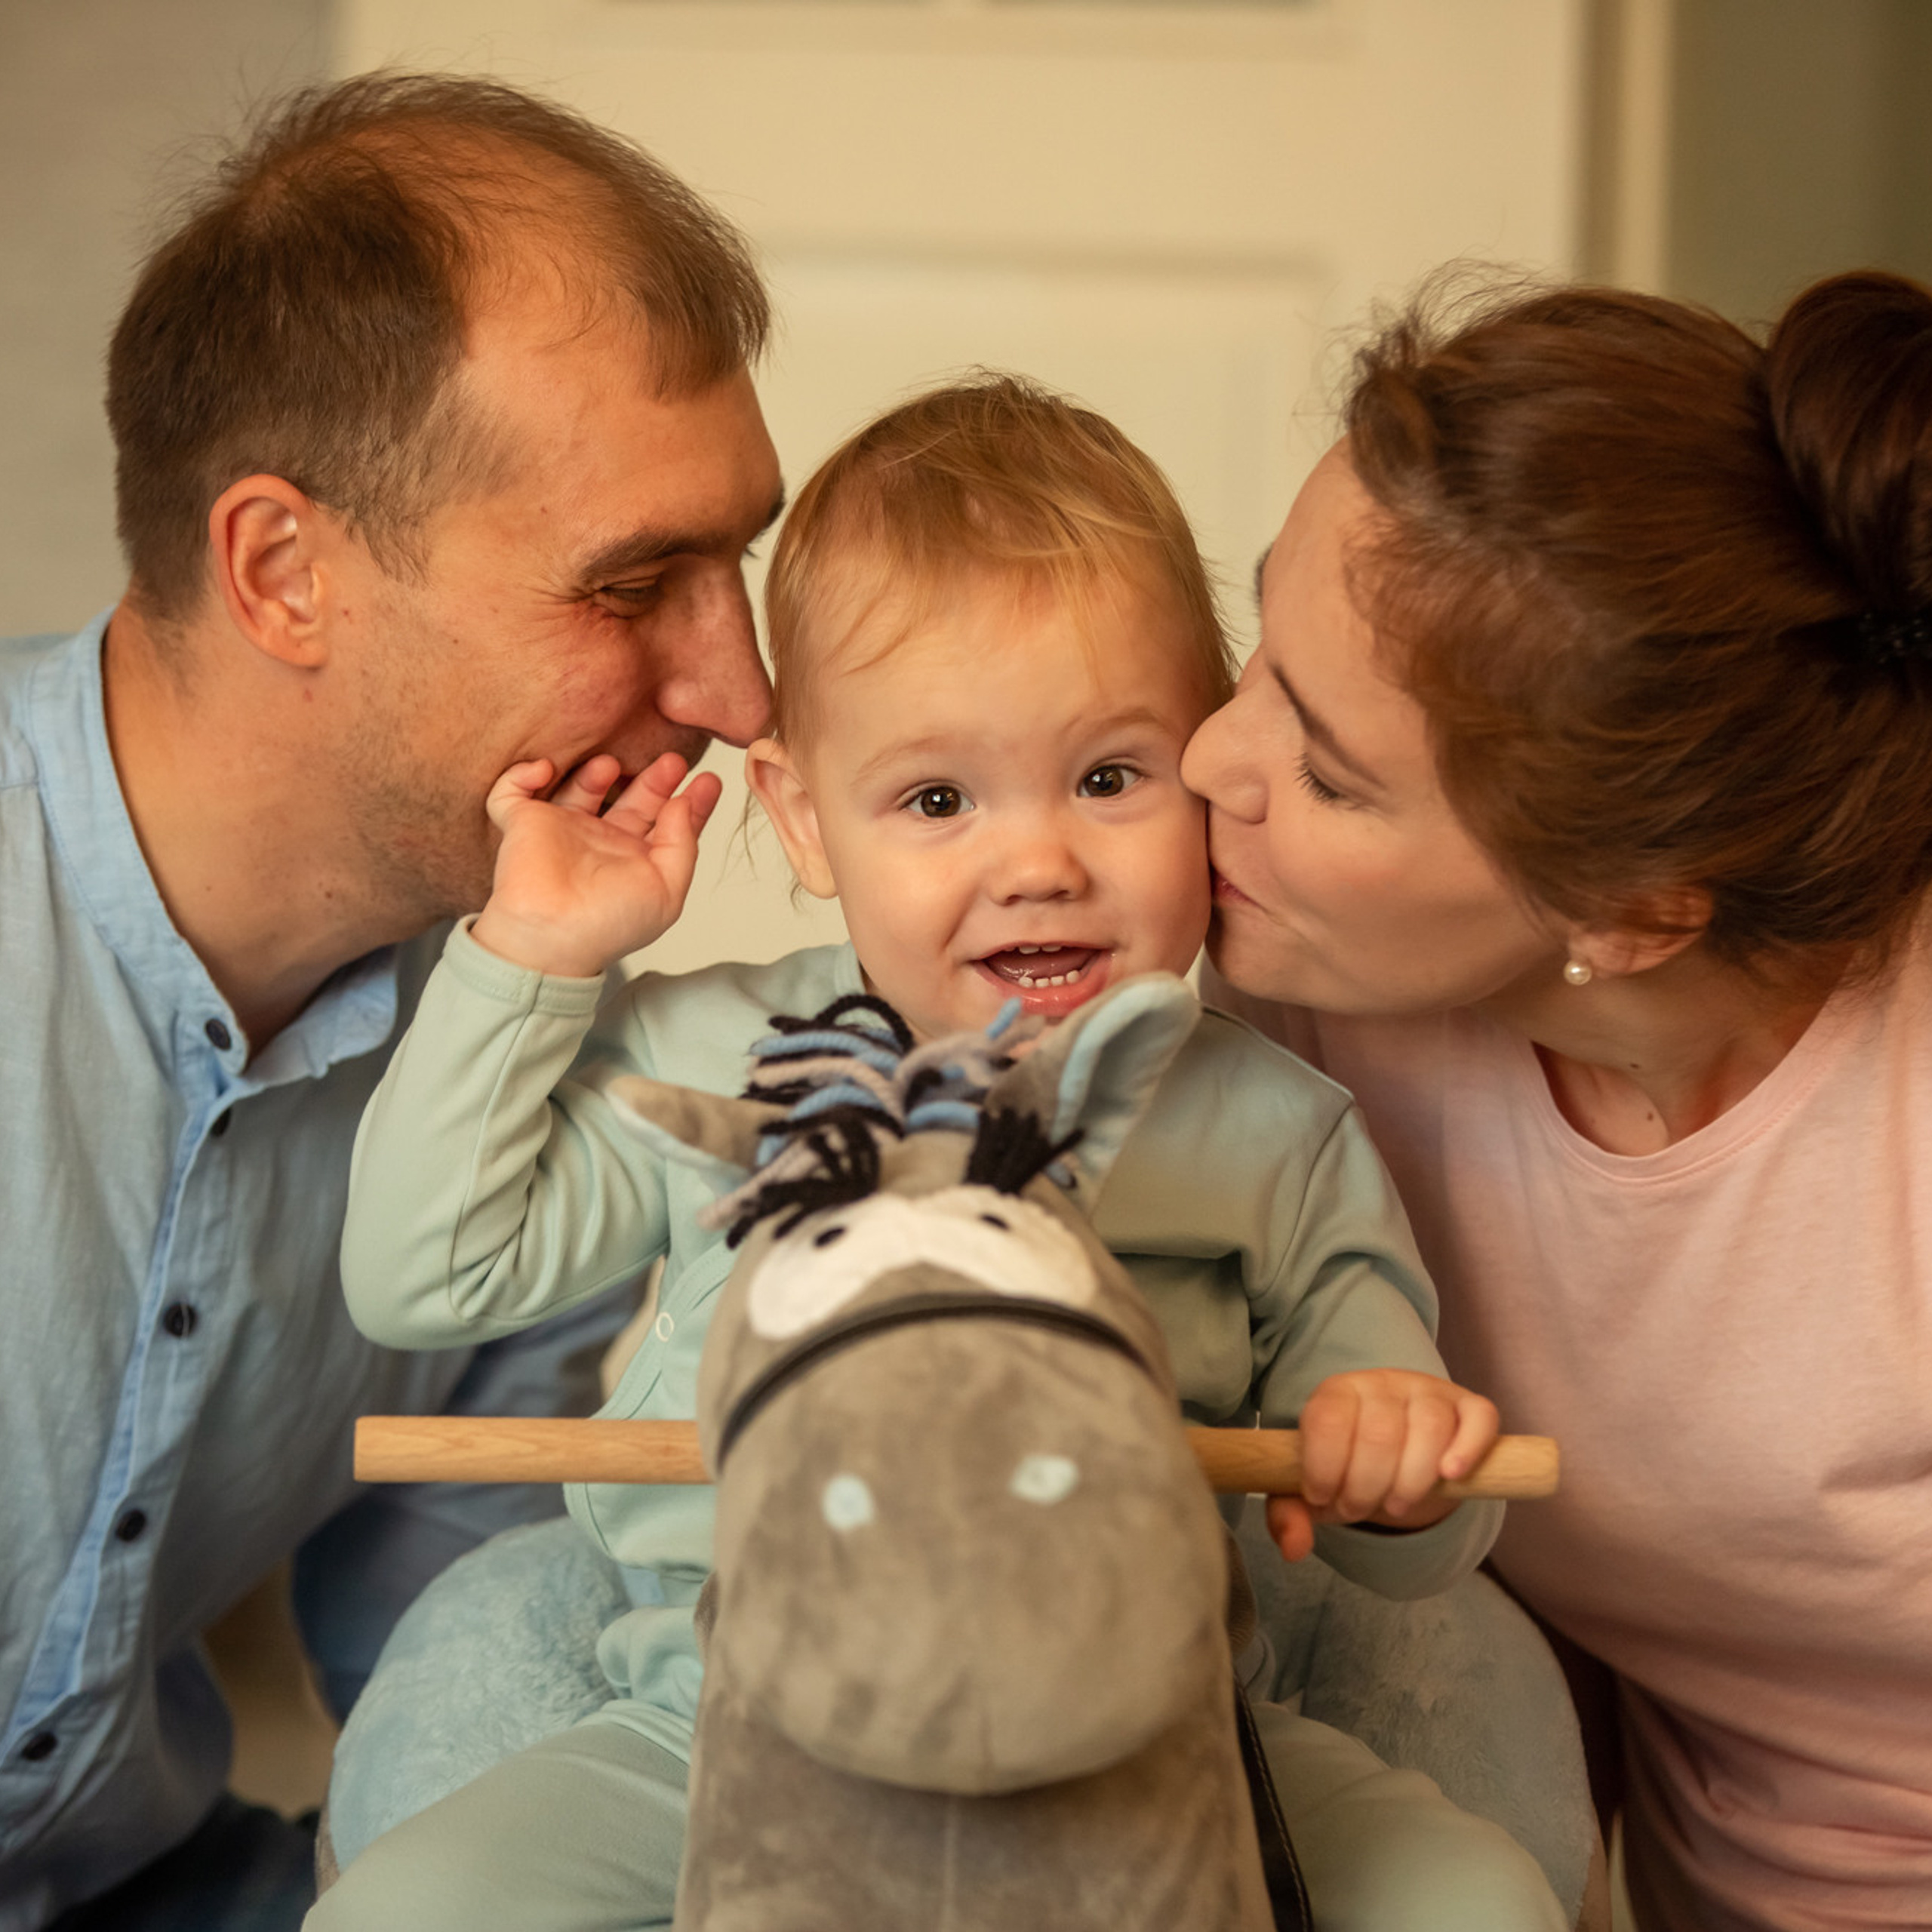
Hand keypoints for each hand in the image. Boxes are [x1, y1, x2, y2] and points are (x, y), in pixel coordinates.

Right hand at [470, 752, 721, 977]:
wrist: (552, 936)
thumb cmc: (609, 924)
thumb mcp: (667, 891)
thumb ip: (682, 845)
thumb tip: (684, 802)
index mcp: (635, 859)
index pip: (666, 822)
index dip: (689, 801)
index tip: (709, 780)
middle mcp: (601, 841)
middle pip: (631, 797)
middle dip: (654, 777)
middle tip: (673, 761)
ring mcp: (562, 829)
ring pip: (579, 785)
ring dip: (595, 771)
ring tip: (610, 766)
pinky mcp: (523, 823)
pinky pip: (513, 790)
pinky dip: (522, 774)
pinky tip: (545, 768)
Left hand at [1265, 1369, 1498, 1563]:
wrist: (1395, 1448)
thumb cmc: (1349, 1466)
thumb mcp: (1313, 1486)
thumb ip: (1291, 1513)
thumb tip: (1293, 1549)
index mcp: (1338, 1393)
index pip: (1328, 1419)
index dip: (1324, 1468)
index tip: (1324, 1498)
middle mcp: (1383, 1383)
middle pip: (1379, 1432)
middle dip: (1365, 1486)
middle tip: (1360, 1509)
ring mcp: (1430, 1392)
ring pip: (1429, 1426)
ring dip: (1411, 1479)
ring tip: (1395, 1505)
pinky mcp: (1469, 1407)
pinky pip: (1478, 1417)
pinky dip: (1468, 1447)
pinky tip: (1451, 1476)